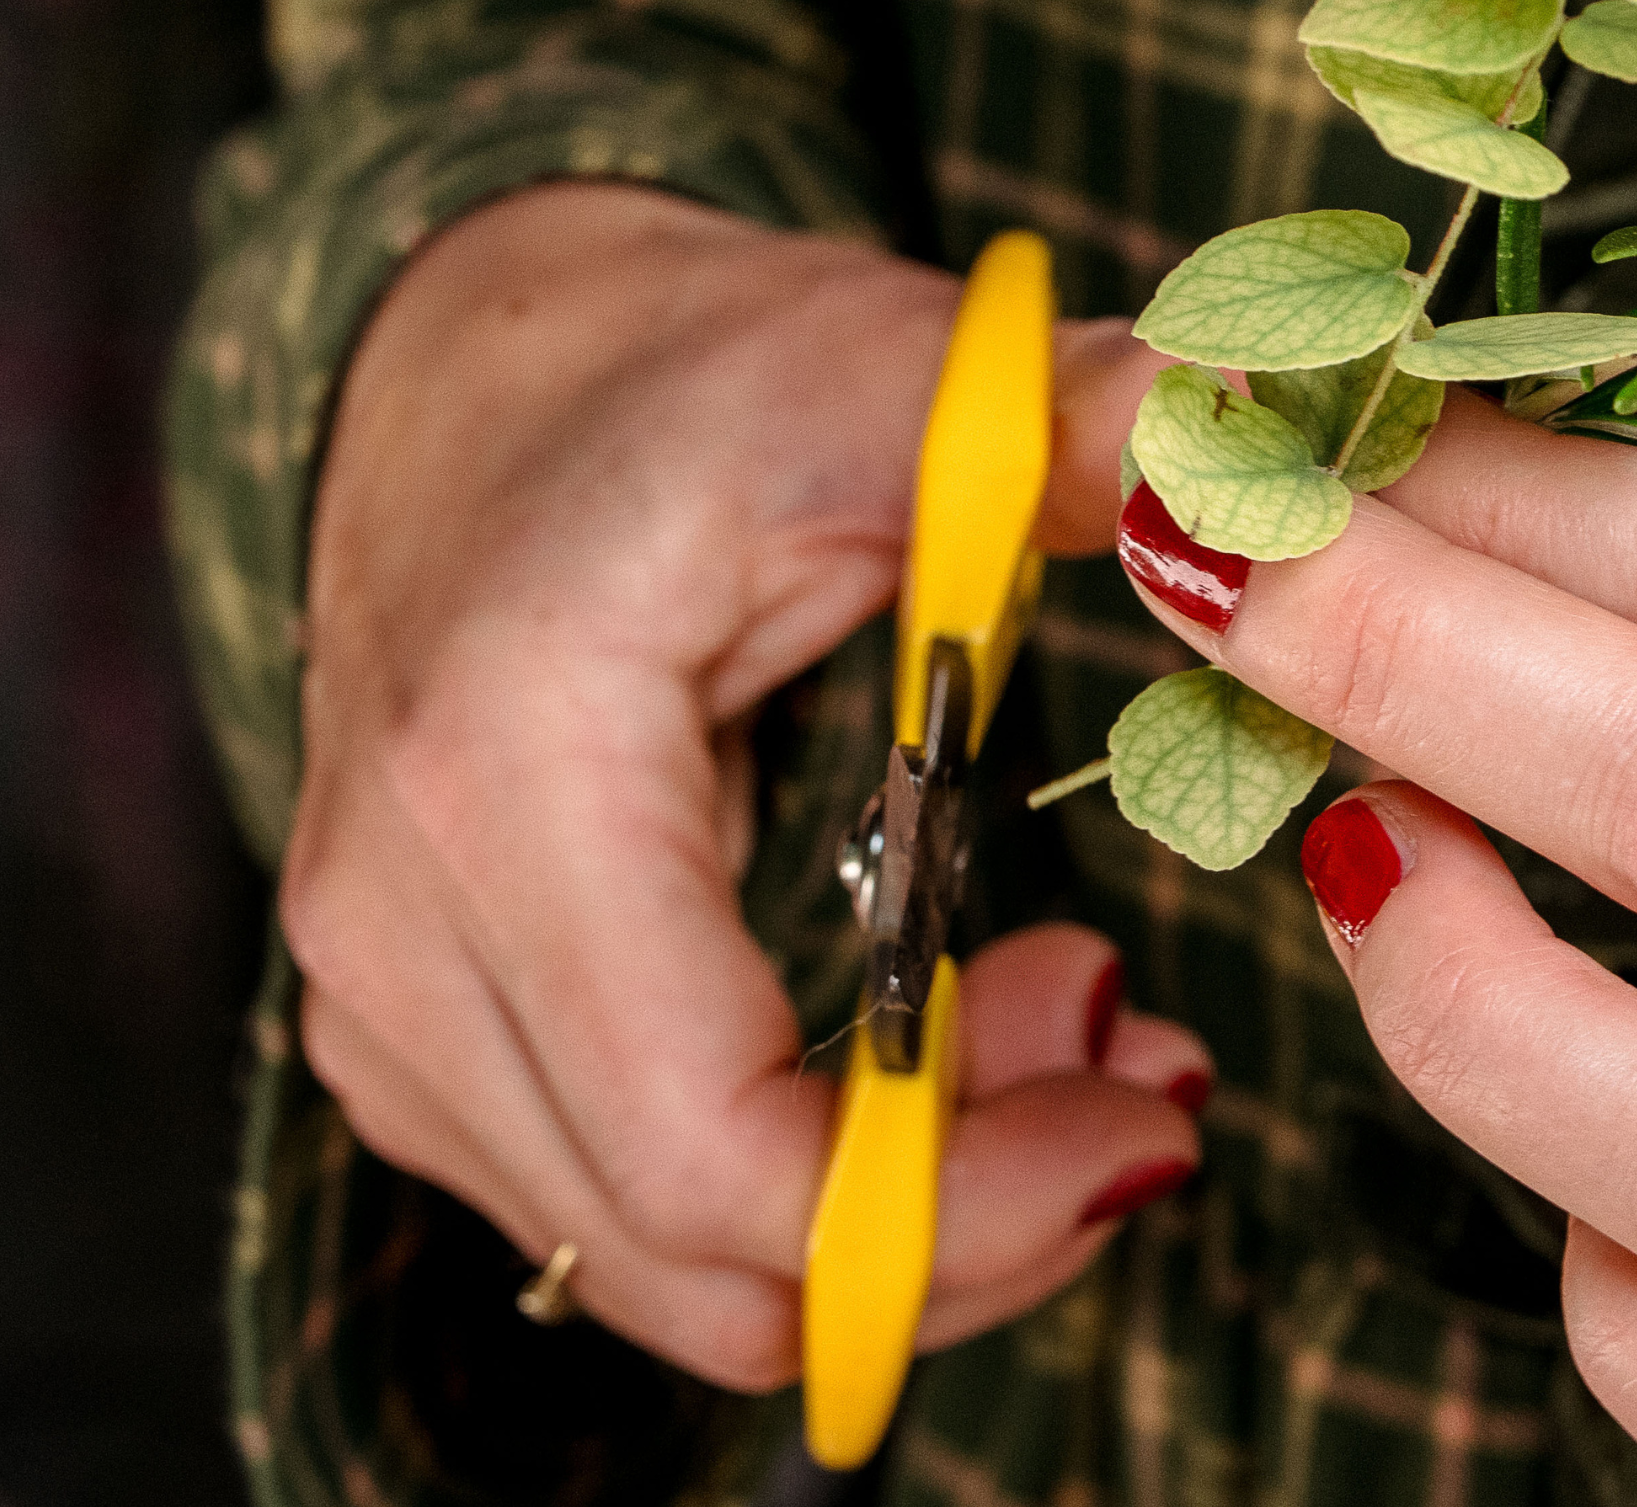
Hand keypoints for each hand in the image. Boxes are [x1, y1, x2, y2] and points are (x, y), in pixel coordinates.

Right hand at [286, 182, 1197, 1385]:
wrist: (462, 365)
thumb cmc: (674, 368)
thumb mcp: (893, 370)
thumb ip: (1082, 423)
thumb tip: (1256, 448)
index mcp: (502, 782)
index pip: (716, 1153)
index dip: (966, 1198)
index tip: (1155, 1114)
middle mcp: (397, 932)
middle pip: (707, 1262)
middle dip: (971, 1219)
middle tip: (1140, 1062)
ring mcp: (380, 1009)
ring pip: (672, 1272)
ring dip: (909, 1203)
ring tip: (1069, 1012)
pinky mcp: (414, 1042)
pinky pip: (628, 1215)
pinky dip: (814, 1180)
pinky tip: (948, 1032)